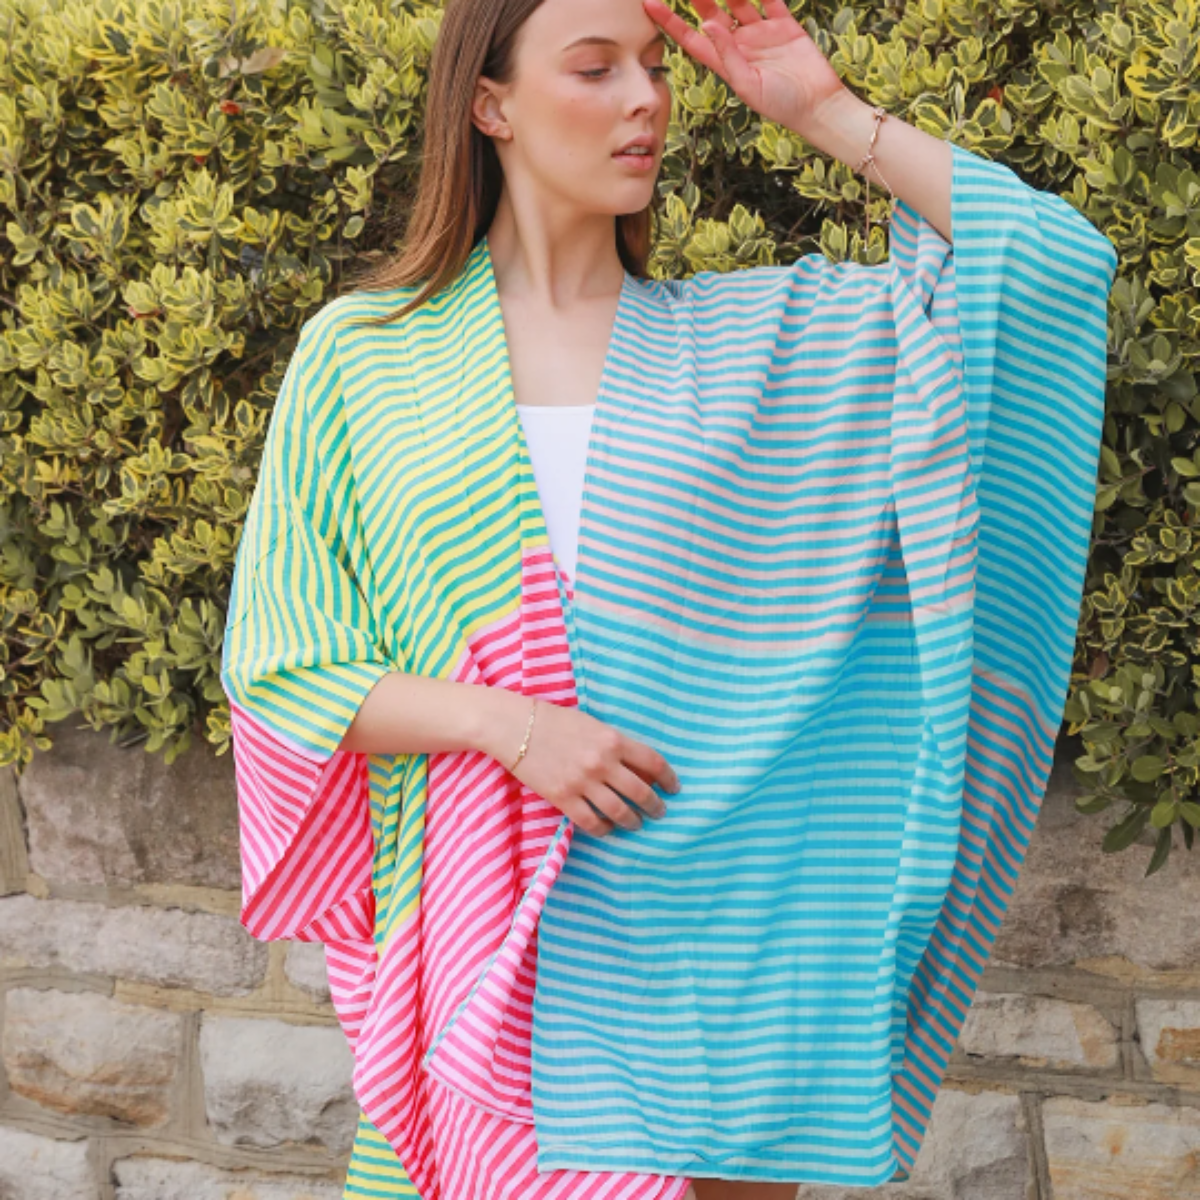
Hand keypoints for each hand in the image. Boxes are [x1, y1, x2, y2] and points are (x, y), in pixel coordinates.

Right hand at [500, 697, 680, 837]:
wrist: (515, 727)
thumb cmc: (555, 720)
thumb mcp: (592, 725)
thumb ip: (615, 745)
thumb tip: (638, 768)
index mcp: (613, 740)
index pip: (653, 762)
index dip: (668, 778)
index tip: (673, 788)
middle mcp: (603, 763)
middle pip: (641, 792)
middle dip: (655, 805)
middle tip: (659, 811)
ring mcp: (583, 783)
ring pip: (620, 811)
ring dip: (633, 821)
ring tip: (637, 823)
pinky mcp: (563, 798)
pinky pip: (592, 822)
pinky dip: (604, 828)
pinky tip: (608, 828)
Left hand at [643, 0, 848, 135]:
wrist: (817, 105)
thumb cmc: (781, 105)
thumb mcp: (747, 85)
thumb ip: (727, 55)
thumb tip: (707, 23)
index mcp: (724, 63)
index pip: (690, 37)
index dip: (670, 21)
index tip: (650, 4)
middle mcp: (739, 45)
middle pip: (712, 11)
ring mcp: (761, 32)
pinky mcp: (784, 24)